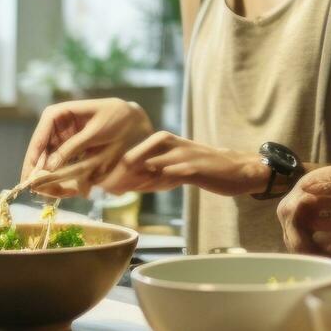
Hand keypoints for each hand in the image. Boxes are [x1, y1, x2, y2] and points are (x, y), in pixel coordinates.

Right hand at [19, 98, 153, 196]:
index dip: (33, 156)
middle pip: (39, 153)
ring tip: (57, 193)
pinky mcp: (69, 153)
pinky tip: (66, 191)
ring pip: (48, 164)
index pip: (40, 136)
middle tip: (39, 191)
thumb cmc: (114, 117)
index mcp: (58, 114)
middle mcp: (55, 128)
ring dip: (50, 179)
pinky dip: (62, 180)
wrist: (132, 120)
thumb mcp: (95, 131)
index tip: (31, 175)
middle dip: (39, 173)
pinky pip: (61, 168)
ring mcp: (61, 141)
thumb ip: (73, 146)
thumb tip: (49, 165)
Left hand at [94, 131, 267, 196]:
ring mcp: (178, 154)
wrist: (234, 169)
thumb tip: (117, 187)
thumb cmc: (198, 170)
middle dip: (113, 175)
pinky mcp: (190, 168)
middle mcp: (167, 142)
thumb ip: (146, 177)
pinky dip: (150, 186)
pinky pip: (164, 178)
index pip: (126, 152)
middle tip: (102, 188)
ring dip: (128, 182)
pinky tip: (144, 191)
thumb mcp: (169, 170)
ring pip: (144, 168)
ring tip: (115, 190)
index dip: (109, 168)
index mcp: (159, 139)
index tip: (97, 182)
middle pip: (130, 158)